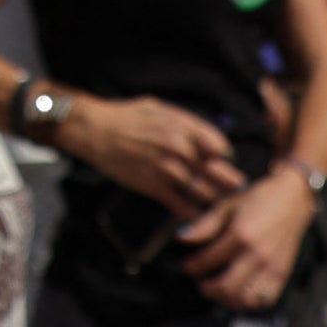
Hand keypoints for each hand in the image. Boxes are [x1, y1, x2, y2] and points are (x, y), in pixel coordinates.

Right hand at [58, 92, 246, 215]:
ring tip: (218, 209)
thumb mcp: (161, 109)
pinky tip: (197, 217)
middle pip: (221, 175)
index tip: (222, 165)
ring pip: (206, 194)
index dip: (225, 159)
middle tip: (231, 192)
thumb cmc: (127, 116)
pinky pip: (184, 207)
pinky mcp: (155, 187)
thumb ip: (187, 124)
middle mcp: (182, 149)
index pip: (223, 149)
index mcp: (185, 127)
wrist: (96, 130)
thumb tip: (208, 138)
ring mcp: (169, 170)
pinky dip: (194, 215)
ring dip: (214, 203)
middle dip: (228, 185)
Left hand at [177, 168, 314, 313]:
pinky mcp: (282, 274)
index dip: (194, 267)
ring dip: (228, 300)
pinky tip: (240, 294)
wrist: (293, 199)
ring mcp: (271, 266)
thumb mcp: (228, 205)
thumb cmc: (259, 199)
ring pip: (246, 299)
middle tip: (201, 284)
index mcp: (240, 234)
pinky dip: (250, 303)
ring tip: (219, 291)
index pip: (209, 260)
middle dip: (208, 289)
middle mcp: (256, 254)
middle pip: (226, 286)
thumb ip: (204, 224)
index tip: (188, 267)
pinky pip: (265, 300)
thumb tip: (181, 237)